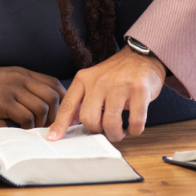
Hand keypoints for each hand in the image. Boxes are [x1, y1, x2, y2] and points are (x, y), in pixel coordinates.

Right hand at [0, 67, 64, 128]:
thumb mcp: (5, 79)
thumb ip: (23, 86)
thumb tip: (43, 104)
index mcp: (23, 72)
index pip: (53, 82)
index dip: (62, 98)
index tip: (63, 112)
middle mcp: (21, 78)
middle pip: (52, 95)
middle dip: (56, 114)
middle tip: (52, 126)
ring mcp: (12, 89)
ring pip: (42, 107)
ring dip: (42, 122)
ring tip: (36, 130)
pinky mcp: (3, 102)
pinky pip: (26, 116)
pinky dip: (28, 126)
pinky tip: (23, 131)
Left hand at [47, 46, 165, 141]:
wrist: (142, 56)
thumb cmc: (117, 74)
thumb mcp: (94, 80)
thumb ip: (82, 100)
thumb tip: (68, 125)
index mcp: (85, 79)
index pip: (68, 105)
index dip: (60, 125)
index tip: (53, 138)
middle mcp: (100, 81)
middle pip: (88, 119)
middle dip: (97, 131)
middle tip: (104, 130)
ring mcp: (120, 85)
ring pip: (110, 123)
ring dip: (116, 134)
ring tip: (120, 131)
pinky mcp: (139, 90)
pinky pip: (135, 121)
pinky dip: (134, 129)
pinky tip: (134, 125)